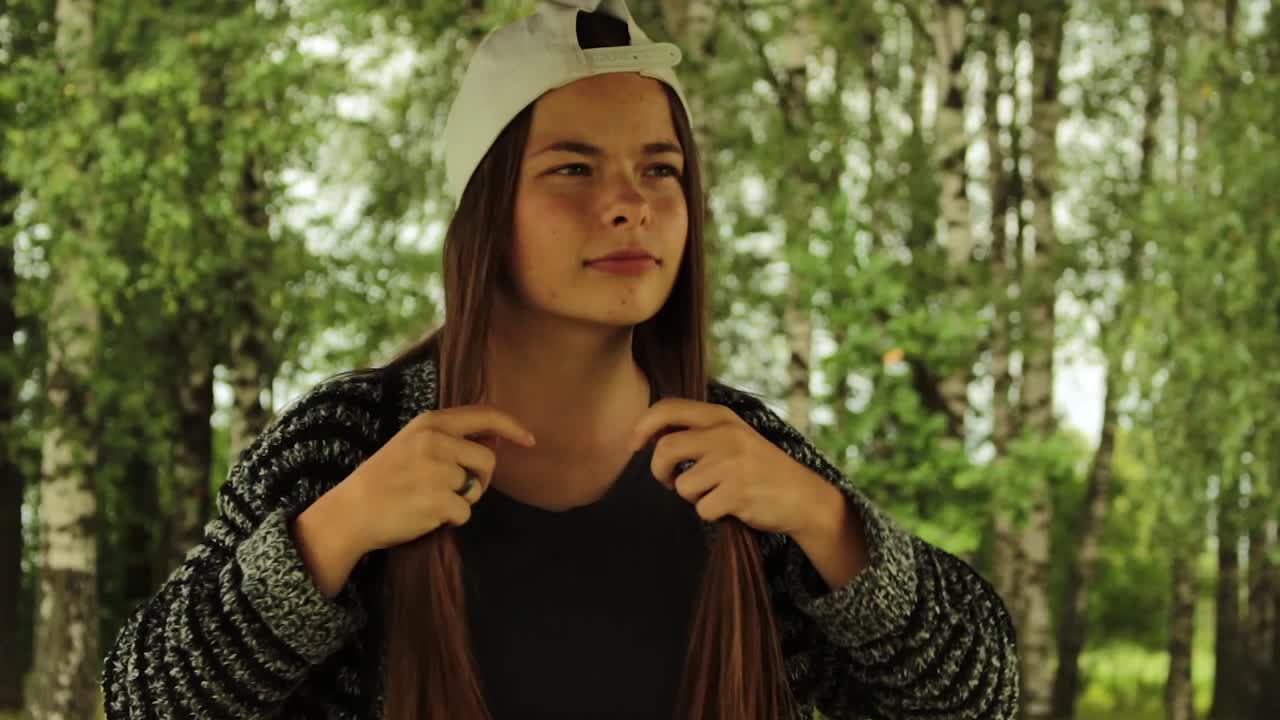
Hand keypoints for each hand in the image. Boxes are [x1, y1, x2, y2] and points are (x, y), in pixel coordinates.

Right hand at [336, 404, 536, 553]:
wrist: (351, 511)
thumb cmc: (385, 478)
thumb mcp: (414, 443)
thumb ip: (452, 437)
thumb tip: (496, 437)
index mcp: (430, 422)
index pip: (484, 414)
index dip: (512, 426)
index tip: (529, 439)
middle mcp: (435, 442)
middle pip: (488, 459)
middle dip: (481, 478)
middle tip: (455, 488)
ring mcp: (436, 471)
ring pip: (477, 488)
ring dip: (463, 499)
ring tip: (431, 499)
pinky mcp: (437, 501)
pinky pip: (465, 512)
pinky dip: (451, 519)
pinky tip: (425, 515)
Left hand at [628, 398, 834, 537]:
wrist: (803, 495)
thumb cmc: (760, 468)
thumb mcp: (733, 437)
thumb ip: (698, 432)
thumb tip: (649, 435)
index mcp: (722, 416)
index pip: (668, 408)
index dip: (642, 426)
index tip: (633, 444)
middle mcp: (726, 435)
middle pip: (665, 449)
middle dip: (658, 471)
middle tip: (668, 481)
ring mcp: (732, 464)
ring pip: (682, 485)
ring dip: (693, 496)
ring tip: (717, 492)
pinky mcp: (738, 492)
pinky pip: (702, 509)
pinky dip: (712, 513)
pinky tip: (733, 505)